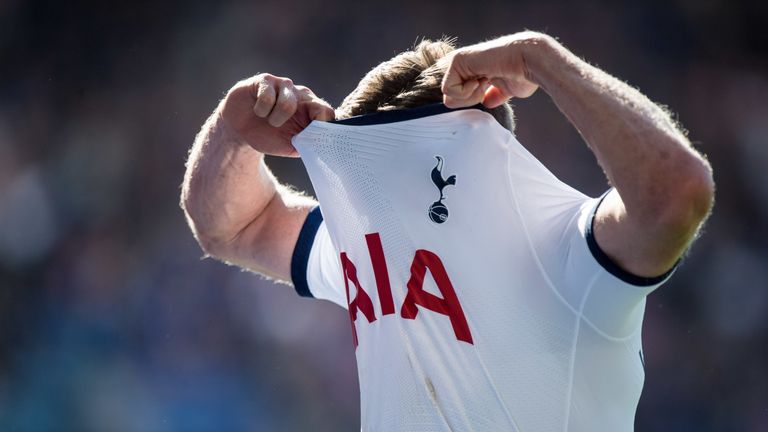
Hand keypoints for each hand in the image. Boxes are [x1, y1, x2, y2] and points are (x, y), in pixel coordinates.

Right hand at [219, 73, 334, 156]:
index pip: (326, 112)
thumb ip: (308, 144)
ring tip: (269, 121)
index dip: (324, 125)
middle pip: (314, 106)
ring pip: (288, 104)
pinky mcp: (265, 80)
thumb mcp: (290, 145)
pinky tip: (258, 111)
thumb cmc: (269, 136)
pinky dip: (261, 111)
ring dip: (276, 120)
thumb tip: (323, 146)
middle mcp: (300, 94)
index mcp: (310, 109)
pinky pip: (267, 97)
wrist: (240, 131)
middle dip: (300, 124)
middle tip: (284, 129)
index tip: (314, 137)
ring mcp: (283, 85)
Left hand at [441, 32, 550, 107]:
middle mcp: (465, 67)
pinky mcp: (457, 60)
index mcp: (475, 72)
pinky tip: (482, 79)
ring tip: (485, 81)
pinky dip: (467, 92)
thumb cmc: (523, 76)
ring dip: (470, 96)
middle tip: (486, 86)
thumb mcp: (505, 90)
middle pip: (450, 100)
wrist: (529, 63)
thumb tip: (488, 102)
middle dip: (469, 101)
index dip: (472, 102)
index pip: (458, 99)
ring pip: (448, 96)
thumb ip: (493, 95)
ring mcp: (459, 63)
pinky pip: (449, 90)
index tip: (489, 91)